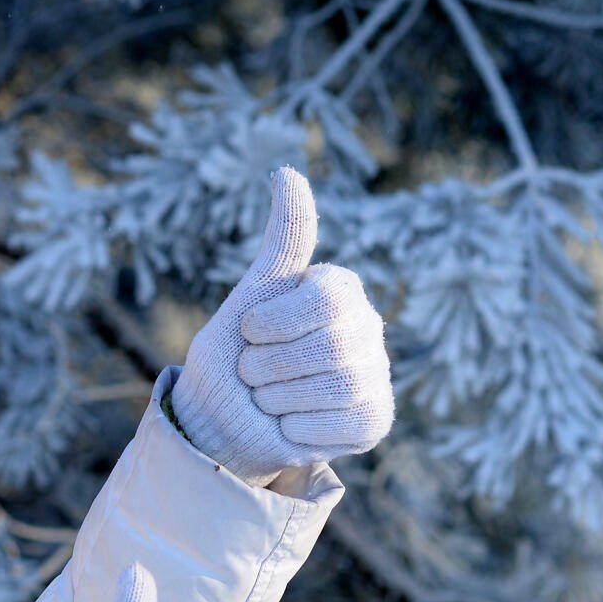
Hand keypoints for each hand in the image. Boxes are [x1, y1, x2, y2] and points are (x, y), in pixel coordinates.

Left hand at [169, 166, 393, 483]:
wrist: (226, 416)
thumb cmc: (237, 350)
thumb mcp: (253, 291)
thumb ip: (282, 239)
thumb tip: (288, 171)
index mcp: (342, 290)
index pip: (323, 300)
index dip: (272, 323)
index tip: (248, 332)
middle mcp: (369, 328)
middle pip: (331, 346)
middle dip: (270, 365)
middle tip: (252, 372)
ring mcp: (377, 376)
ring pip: (339, 386)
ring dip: (282, 397)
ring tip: (267, 396)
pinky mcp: (376, 420)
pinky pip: (346, 426)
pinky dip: (302, 430)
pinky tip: (289, 423)